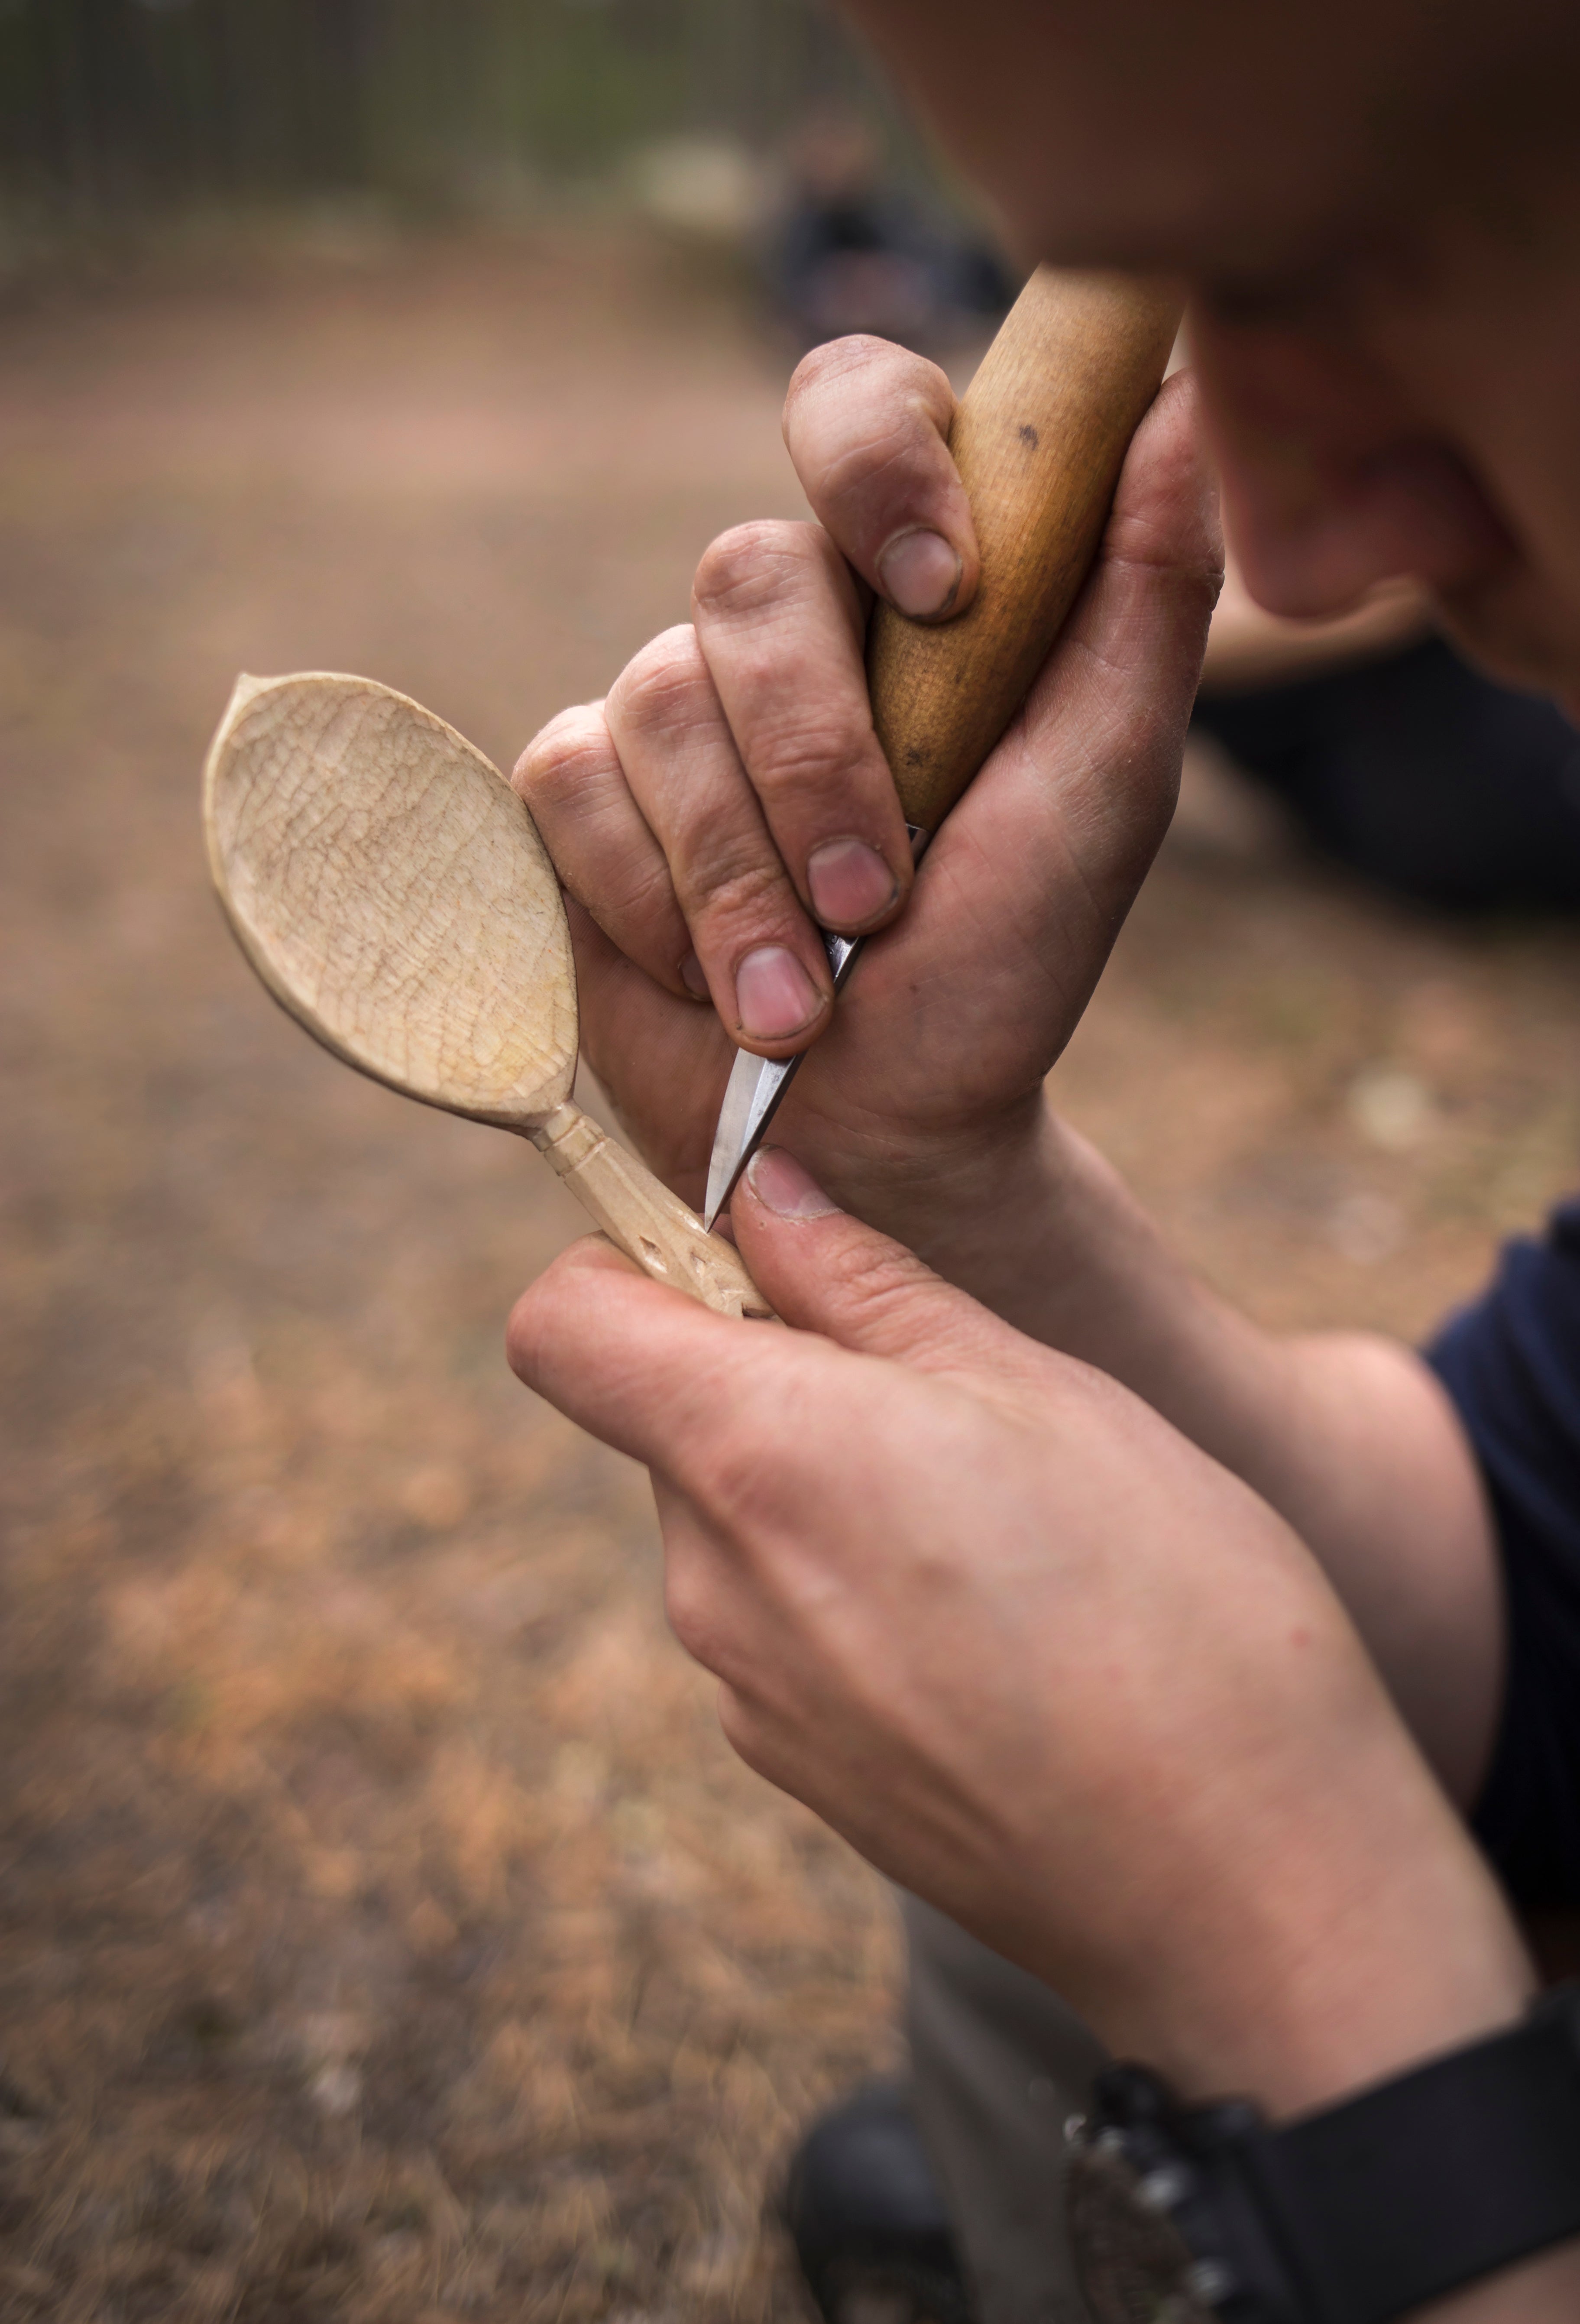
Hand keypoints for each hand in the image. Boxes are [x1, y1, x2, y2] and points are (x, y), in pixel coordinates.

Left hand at [508, 1148, 1531, 2119]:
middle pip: (668, 1419)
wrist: (1243, 1888)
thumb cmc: (1171, 1605)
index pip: (561, 1325)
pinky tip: (993, 1623)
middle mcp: (713, 1583)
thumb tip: (760, 1192)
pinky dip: (855, 1591)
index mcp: (756, 1456)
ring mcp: (750, 1693)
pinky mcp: (801, 1770)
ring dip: (828, 1485)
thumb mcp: (1036, 1387)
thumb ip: (868, 1284)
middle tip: (947, 1392)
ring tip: (999, 1520)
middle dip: (774, 1374)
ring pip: (738, 1524)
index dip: (626, 1261)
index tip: (746, 1255)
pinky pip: (783, 1628)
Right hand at [513, 343, 1219, 1250]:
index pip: (858, 405)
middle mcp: (782, 627)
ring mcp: (669, 707)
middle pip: (747, 578)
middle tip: (873, 905)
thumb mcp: (1105, 791)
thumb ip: (1147, 599)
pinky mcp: (576, 794)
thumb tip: (1175, 403)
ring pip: (659, 702)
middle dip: (816, 764)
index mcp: (910, 585)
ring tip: (796, 999)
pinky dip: (651, 907)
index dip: (876, 461)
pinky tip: (710, 986)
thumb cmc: (1002, 964)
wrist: (879, 1131)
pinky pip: (570, 787)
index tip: (940, 591)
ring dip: (740, 878)